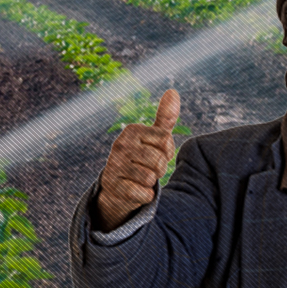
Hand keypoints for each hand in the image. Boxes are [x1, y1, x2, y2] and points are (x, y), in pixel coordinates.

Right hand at [96, 89, 179, 230]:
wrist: (117, 187)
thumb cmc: (140, 159)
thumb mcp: (153, 137)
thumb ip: (165, 117)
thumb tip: (173, 91)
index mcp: (131, 130)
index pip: (166, 141)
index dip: (167, 152)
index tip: (157, 154)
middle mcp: (120, 145)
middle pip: (159, 161)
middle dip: (159, 169)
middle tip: (148, 169)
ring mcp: (114, 165)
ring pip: (151, 178)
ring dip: (151, 183)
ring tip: (140, 179)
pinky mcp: (113, 186)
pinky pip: (143, 194)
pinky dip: (144, 196)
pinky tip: (135, 191)